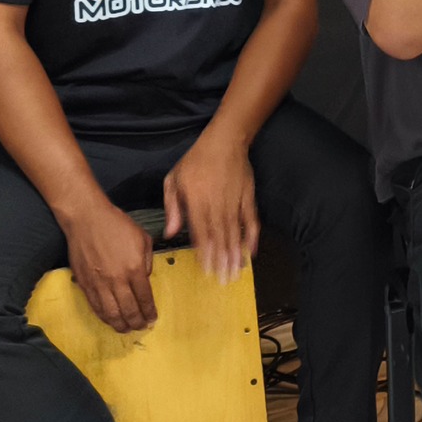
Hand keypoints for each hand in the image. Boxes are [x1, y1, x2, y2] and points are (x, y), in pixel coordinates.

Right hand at [60, 199, 156, 332]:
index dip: (149, 312)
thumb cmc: (116, 224)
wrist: (87, 218)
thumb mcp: (142, 238)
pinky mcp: (85, 283)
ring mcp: (99, 283)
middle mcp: (117, 279)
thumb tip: (144, 279)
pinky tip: (110, 319)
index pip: (144, 298)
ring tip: (126, 329)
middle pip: (129, 310)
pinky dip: (104, 316)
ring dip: (120, 324)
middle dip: (137, 322)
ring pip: (111, 313)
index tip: (152, 319)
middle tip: (141, 327)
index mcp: (134, 268)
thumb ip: (147, 261)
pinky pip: (95, 306)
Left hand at [164, 134, 260, 281]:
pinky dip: (252, 236)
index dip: (204, 252)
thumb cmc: (196, 161)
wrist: (225, 141)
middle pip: (219, 236)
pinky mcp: (248, 198)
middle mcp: (216, 203)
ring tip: (236, 272)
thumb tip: (169, 233)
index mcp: (196, 200)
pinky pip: (251, 220)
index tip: (206, 270)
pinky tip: (252, 251)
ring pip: (235, 232)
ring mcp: (234, 201)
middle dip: (221, 260)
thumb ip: (172, 207)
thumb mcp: (174, 179)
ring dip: (236, 253)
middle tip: (223, 280)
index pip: (200, 231)